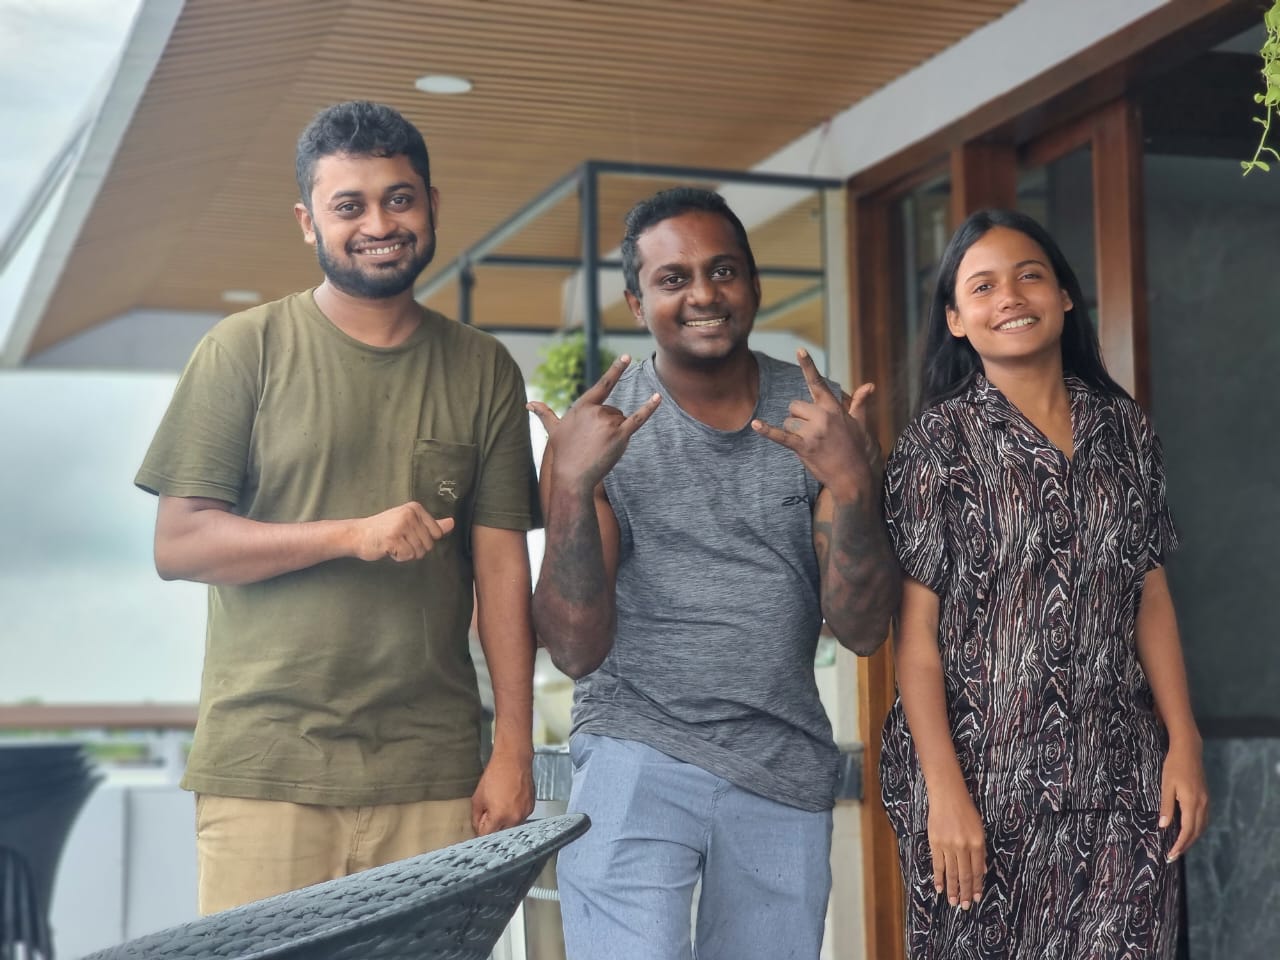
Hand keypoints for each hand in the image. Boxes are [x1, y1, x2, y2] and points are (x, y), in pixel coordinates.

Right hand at [350, 502, 454, 562]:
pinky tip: (388, 549)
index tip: (408, 534)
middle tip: (398, 540)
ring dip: (406, 554)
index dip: (424, 540)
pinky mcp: (393, 538)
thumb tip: (452, 523)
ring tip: (393, 544)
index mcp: (416, 508)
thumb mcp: (410, 523)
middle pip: (428, 545)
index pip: (437, 534)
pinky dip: (398, 557)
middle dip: (414, 549)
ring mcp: (401, 525)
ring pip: (419, 552)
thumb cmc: (384, 530)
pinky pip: (408, 556)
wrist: (357, 534)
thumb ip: (432, 524)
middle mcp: (410, 514)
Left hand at [471, 744, 533, 834]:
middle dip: (493, 826)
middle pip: (500, 833)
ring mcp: (524, 813)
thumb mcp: (478, 797)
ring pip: (511, 826)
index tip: (480, 824)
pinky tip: (510, 801)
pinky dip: (514, 813)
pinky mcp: (531, 807)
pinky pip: (520, 817)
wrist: (513, 760)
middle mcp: (514, 818)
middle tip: (489, 813)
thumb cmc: (495, 774)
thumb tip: (478, 827)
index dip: (481, 830)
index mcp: (499, 817)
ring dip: (505, 820)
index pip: (487, 835)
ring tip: (501, 804)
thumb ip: (476, 817)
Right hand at [527, 355, 660, 492]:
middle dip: (608, 425)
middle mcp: (596, 410)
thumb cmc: (563, 453)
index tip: (626, 357)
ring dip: (615, 432)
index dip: (616, 370)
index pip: (603, 385)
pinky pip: (638, 418)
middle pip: (613, 410)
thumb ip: (544, 413)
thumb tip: (528, 404)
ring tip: (600, 447)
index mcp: (582, 406)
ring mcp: (609, 422)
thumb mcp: (553, 430)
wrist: (572, 476)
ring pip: (621, 419)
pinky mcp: (620, 435)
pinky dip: (649, 408)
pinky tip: (658, 398)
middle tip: (594, 443)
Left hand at [750, 349, 880, 500]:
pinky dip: (767, 431)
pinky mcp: (803, 447)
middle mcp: (822, 415)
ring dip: (794, 432)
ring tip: (811, 444)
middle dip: (798, 418)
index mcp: (833, 408)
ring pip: (788, 422)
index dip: (808, 365)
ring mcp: (813, 431)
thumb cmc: (858, 450)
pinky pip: (781, 436)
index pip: (818, 382)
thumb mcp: (861, 423)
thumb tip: (870, 385)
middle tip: (814, 434)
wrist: (855, 477)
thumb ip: (860, 402)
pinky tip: (755, 424)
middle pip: (794, 406)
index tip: (799, 349)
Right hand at [926, 776, 986, 909]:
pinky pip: (938, 864)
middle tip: (964, 906)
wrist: (947, 795)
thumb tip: (981, 870)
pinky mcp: (935, 843)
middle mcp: (963, 846)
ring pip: (952, 873)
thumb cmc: (965, 810)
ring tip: (953, 902)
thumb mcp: (979, 829)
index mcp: (977, 843)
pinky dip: (939, 878)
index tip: (976, 898)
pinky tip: (940, 888)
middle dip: (965, 893)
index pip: (977, 871)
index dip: (977, 886)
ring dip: (953, 889)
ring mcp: (948, 845)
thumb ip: (981, 851)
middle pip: (965, 875)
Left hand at [1160, 737, 1208, 861]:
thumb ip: (1166, 806)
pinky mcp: (1206, 798)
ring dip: (1192, 839)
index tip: (1171, 855)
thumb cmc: (1174, 766)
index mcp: (1191, 803)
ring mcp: (1206, 801)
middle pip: (1196, 832)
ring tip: (1180, 847)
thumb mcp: (1166, 786)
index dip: (1180, 844)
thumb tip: (1163, 826)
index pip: (1187, 830)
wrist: (1189, 751)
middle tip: (1173, 856)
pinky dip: (1196, 829)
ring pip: (1202, 827)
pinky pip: (1203, 819)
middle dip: (1185, 845)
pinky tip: (1188, 831)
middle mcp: (1202, 805)